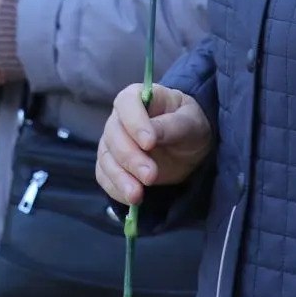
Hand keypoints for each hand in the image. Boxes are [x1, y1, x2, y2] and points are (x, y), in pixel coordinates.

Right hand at [96, 83, 212, 207]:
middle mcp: (120, 118)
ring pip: (106, 158)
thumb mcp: (190, 123)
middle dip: (131, 158)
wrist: (189, 149)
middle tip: (150, 176)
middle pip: (114, 135)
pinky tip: (131, 198)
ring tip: (137, 196)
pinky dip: (115, 188)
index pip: (127, 104)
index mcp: (138, 97)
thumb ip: (172, 126)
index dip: (135, 123)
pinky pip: (105, 176)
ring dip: (120, 178)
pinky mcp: (112, 164)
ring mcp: (113, 142)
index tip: (149, 143)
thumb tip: (152, 134)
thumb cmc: (189, 126)